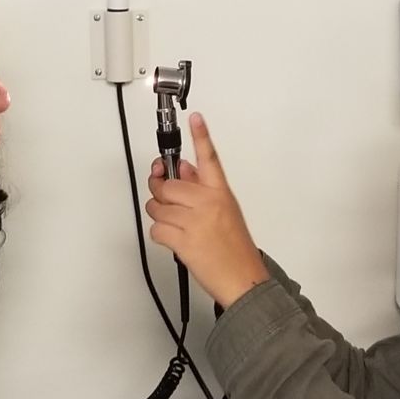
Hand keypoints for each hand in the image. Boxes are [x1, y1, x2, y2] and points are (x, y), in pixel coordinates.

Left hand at [146, 113, 269, 308]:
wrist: (243, 279)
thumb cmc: (236, 249)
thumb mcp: (226, 212)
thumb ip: (203, 189)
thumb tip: (183, 171)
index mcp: (220, 193)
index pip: (209, 158)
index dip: (201, 136)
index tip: (196, 118)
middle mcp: (207, 203)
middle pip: (167, 186)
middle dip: (161, 195)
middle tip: (166, 202)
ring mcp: (194, 221)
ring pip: (158, 207)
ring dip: (160, 216)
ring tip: (175, 225)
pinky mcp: (183, 240)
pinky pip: (156, 228)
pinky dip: (160, 234)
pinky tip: (174, 239)